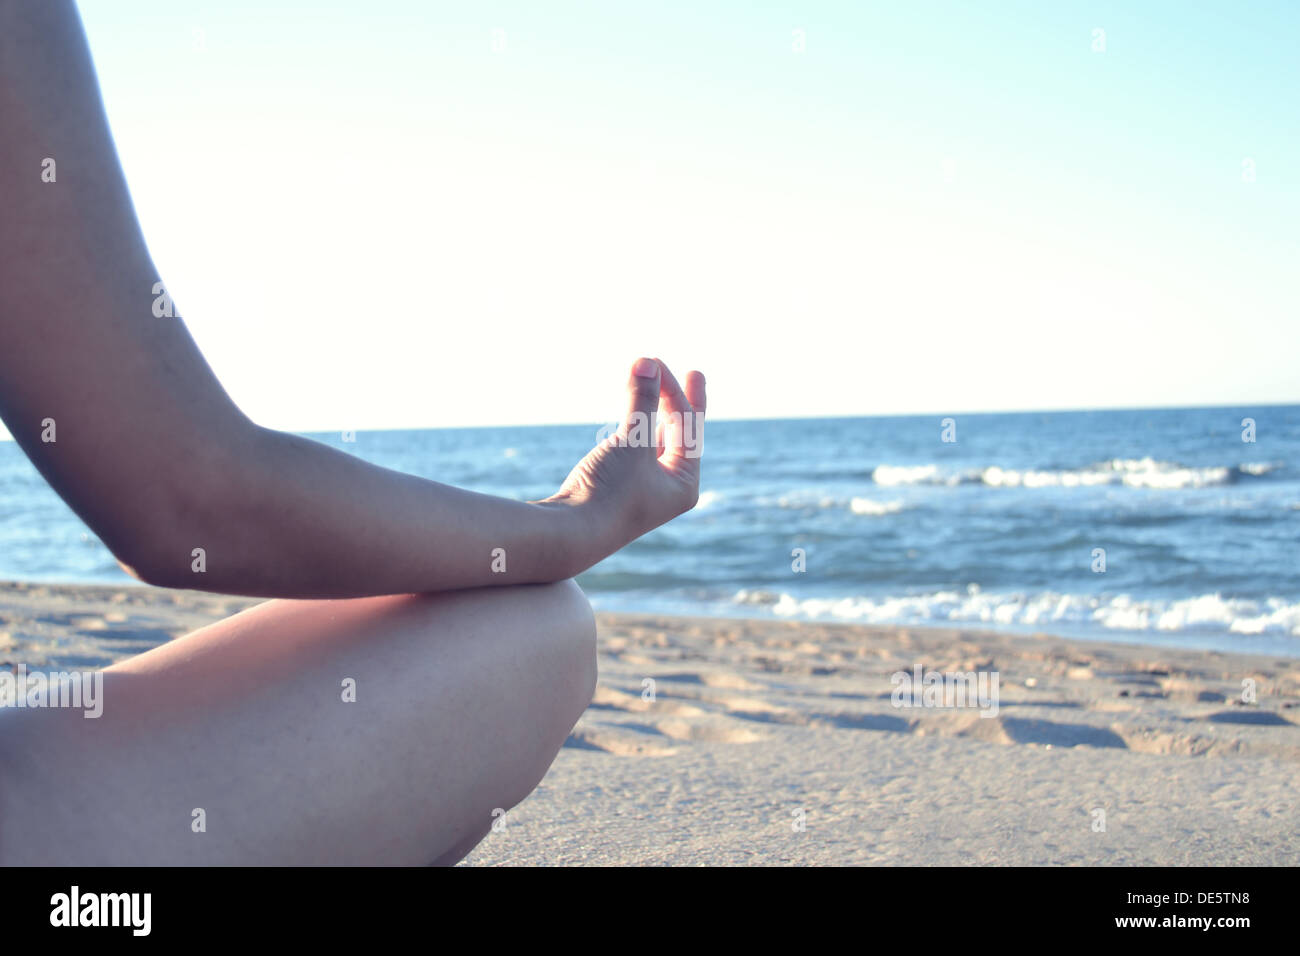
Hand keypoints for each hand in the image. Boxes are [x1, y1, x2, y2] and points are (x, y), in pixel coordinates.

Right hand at [541, 357, 706, 546]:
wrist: (570, 534)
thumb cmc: (610, 491)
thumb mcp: (632, 442)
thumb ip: (641, 400)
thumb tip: (646, 362)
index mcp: (685, 484)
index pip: (687, 427)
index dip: (675, 391)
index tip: (658, 362)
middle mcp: (669, 488)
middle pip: (679, 433)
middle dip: (675, 400)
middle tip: (687, 371)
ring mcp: (644, 489)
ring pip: (656, 440)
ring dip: (654, 410)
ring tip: (658, 385)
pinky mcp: (619, 488)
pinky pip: (636, 450)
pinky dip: (635, 427)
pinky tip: (635, 416)